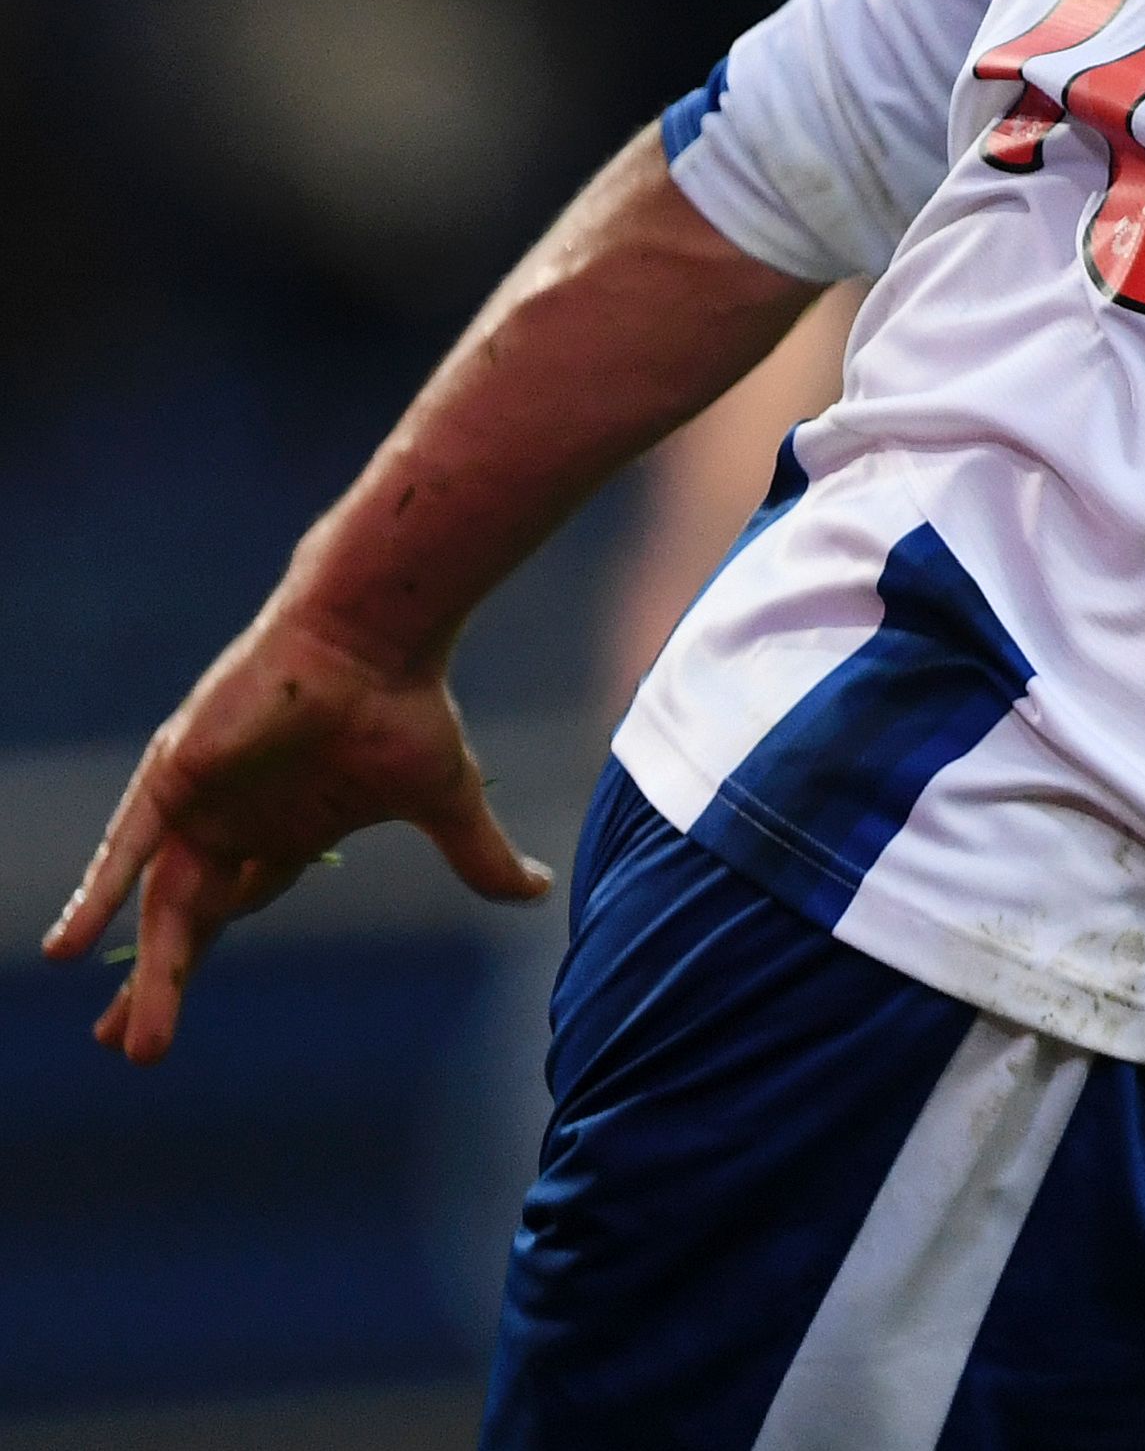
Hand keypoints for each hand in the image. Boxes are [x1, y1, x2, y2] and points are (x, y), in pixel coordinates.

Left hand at [39, 605, 551, 1062]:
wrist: (375, 636)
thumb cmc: (407, 706)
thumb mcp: (446, 799)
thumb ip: (479, 855)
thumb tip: (540, 893)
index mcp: (284, 833)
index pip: (232, 910)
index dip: (199, 963)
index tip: (163, 1018)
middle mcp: (232, 824)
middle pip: (187, 922)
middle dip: (160, 987)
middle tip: (133, 1047)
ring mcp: (200, 803)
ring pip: (159, 903)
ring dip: (145, 972)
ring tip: (122, 1038)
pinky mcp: (176, 776)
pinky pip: (128, 848)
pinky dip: (97, 896)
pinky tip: (65, 951)